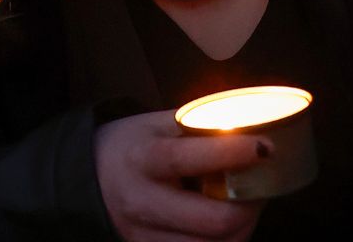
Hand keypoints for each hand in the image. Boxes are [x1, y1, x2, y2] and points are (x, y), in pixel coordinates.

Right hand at [93, 112, 265, 241]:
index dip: (235, 153)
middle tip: (262, 186)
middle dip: (251, 206)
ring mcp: (145, 237)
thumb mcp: (159, 124)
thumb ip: (201, 125)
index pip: (191, 159)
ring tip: (246, 206)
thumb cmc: (132, 145)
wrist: (87, 177)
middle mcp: (143, 203)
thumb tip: (253, 123)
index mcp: (144, 159)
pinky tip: (226, 224)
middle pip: (214, 221)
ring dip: (242, 229)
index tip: (265, 147)